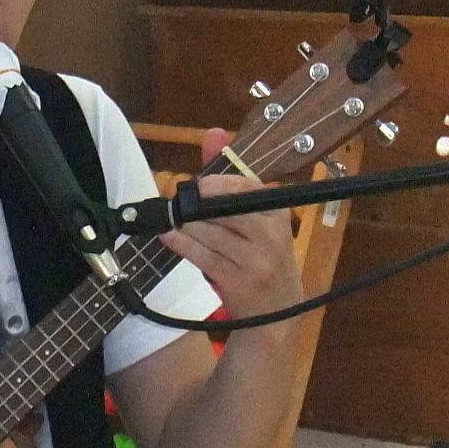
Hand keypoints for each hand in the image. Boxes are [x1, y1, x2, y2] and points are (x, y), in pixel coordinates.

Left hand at [160, 125, 305, 323]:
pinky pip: (200, 254)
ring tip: (178, 225)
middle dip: (195, 206)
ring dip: (186, 227)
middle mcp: (272, 234)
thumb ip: (231, 177)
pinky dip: (179, 243)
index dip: (215, 184)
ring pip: (206, 231)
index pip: (244, 185)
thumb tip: (212, 133)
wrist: (278, 315)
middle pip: (221, 207)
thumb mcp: (257, 219)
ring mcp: (256, 260)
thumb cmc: (263, 259)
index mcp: (279, 213)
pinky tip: (169, 237)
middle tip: (181, 208)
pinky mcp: (238, 281)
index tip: (199, 188)